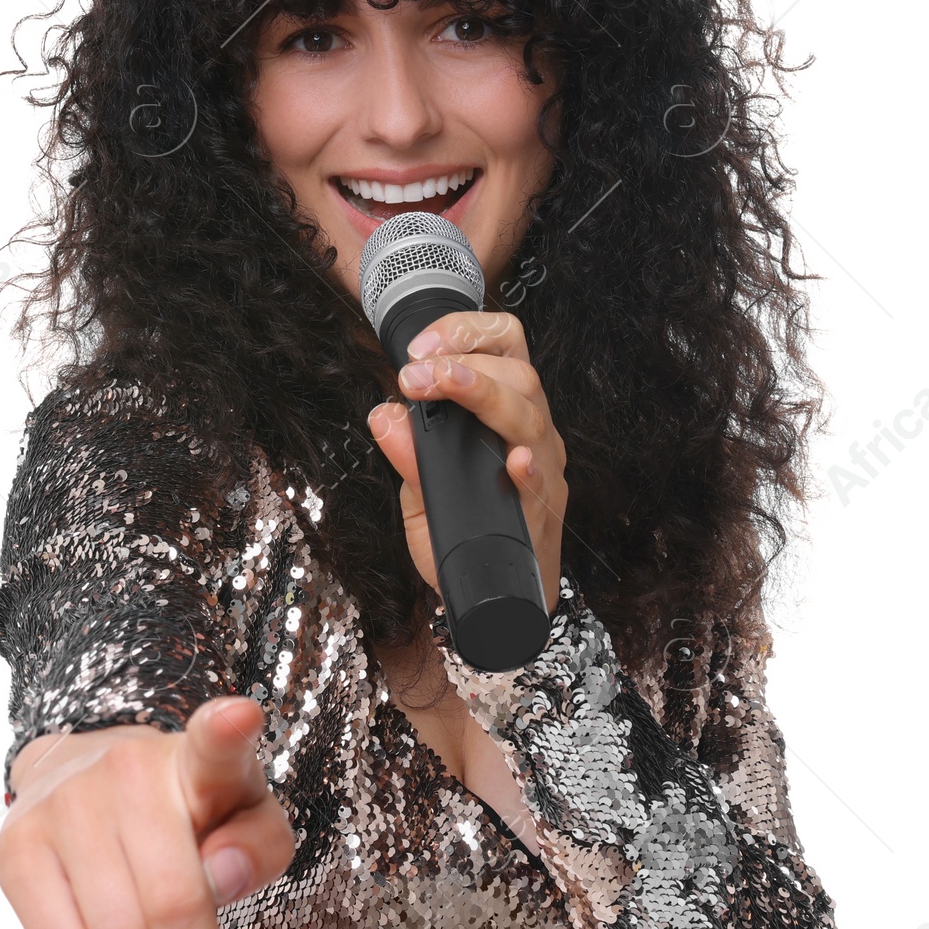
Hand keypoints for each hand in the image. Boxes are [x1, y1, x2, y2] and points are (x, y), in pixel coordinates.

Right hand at [0, 696, 295, 928]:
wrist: (89, 777)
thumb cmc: (190, 813)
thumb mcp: (247, 821)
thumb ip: (260, 847)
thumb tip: (222, 875)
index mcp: (199, 759)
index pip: (213, 741)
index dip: (227, 730)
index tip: (239, 719)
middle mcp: (126, 769)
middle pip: (171, 902)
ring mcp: (64, 803)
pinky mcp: (16, 845)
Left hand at [367, 308, 567, 614]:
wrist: (502, 595)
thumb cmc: (469, 536)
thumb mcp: (424, 494)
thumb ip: (407, 456)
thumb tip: (384, 416)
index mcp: (506, 415)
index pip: (502, 347)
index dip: (465, 333)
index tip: (419, 348)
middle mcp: (531, 434)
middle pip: (519, 374)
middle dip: (465, 361)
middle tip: (415, 374)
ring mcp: (543, 470)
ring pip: (531, 413)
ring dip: (484, 393)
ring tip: (444, 386)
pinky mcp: (544, 511)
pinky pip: (542, 482)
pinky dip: (529, 467)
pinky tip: (514, 461)